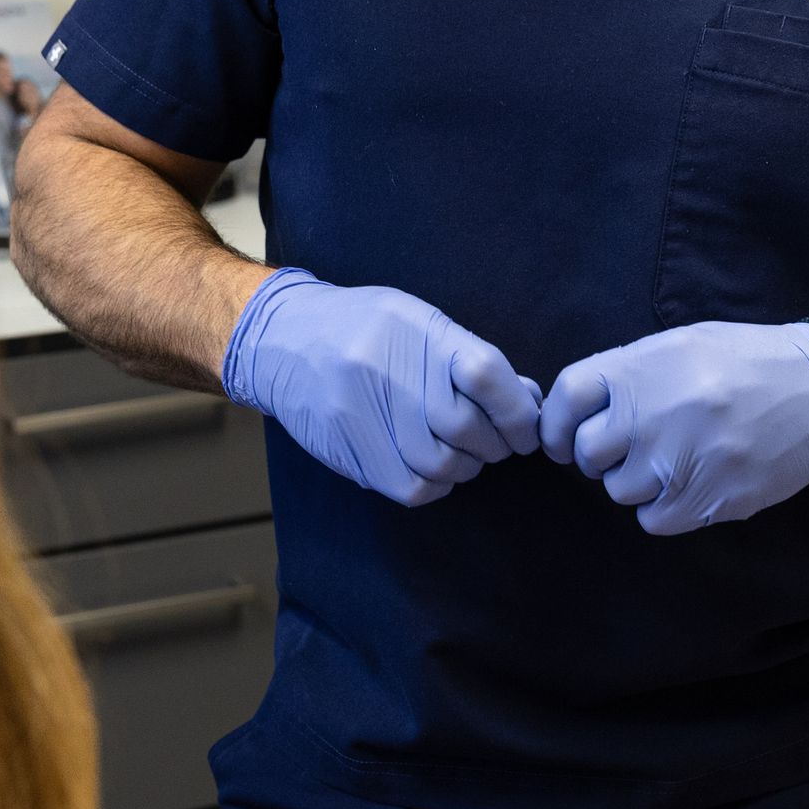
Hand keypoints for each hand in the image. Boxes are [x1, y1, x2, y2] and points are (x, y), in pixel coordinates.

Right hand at [223, 270, 540, 505]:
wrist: (281, 339)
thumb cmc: (362, 328)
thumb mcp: (417, 322)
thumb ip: (468, 357)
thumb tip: (527, 398)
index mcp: (416, 329)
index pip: (485, 373)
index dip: (517, 410)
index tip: (526, 428)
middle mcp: (388, 368)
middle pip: (466, 427)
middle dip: (495, 444)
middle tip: (495, 443)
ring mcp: (363, 411)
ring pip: (441, 463)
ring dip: (465, 467)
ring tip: (461, 453)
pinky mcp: (349, 449)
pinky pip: (411, 487)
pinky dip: (435, 484)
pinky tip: (432, 469)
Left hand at [538, 320, 808, 533]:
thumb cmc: (746, 363)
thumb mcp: (680, 346)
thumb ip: (627, 374)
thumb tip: (576, 413)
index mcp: (642, 367)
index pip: (565, 398)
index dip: (554, 423)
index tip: (561, 437)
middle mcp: (654, 413)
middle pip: (585, 453)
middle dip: (600, 454)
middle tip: (631, 445)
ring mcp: (680, 460)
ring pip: (618, 490)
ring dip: (635, 481)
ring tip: (673, 459)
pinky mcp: (707, 499)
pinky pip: (652, 519)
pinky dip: (663, 507)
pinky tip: (690, 482)